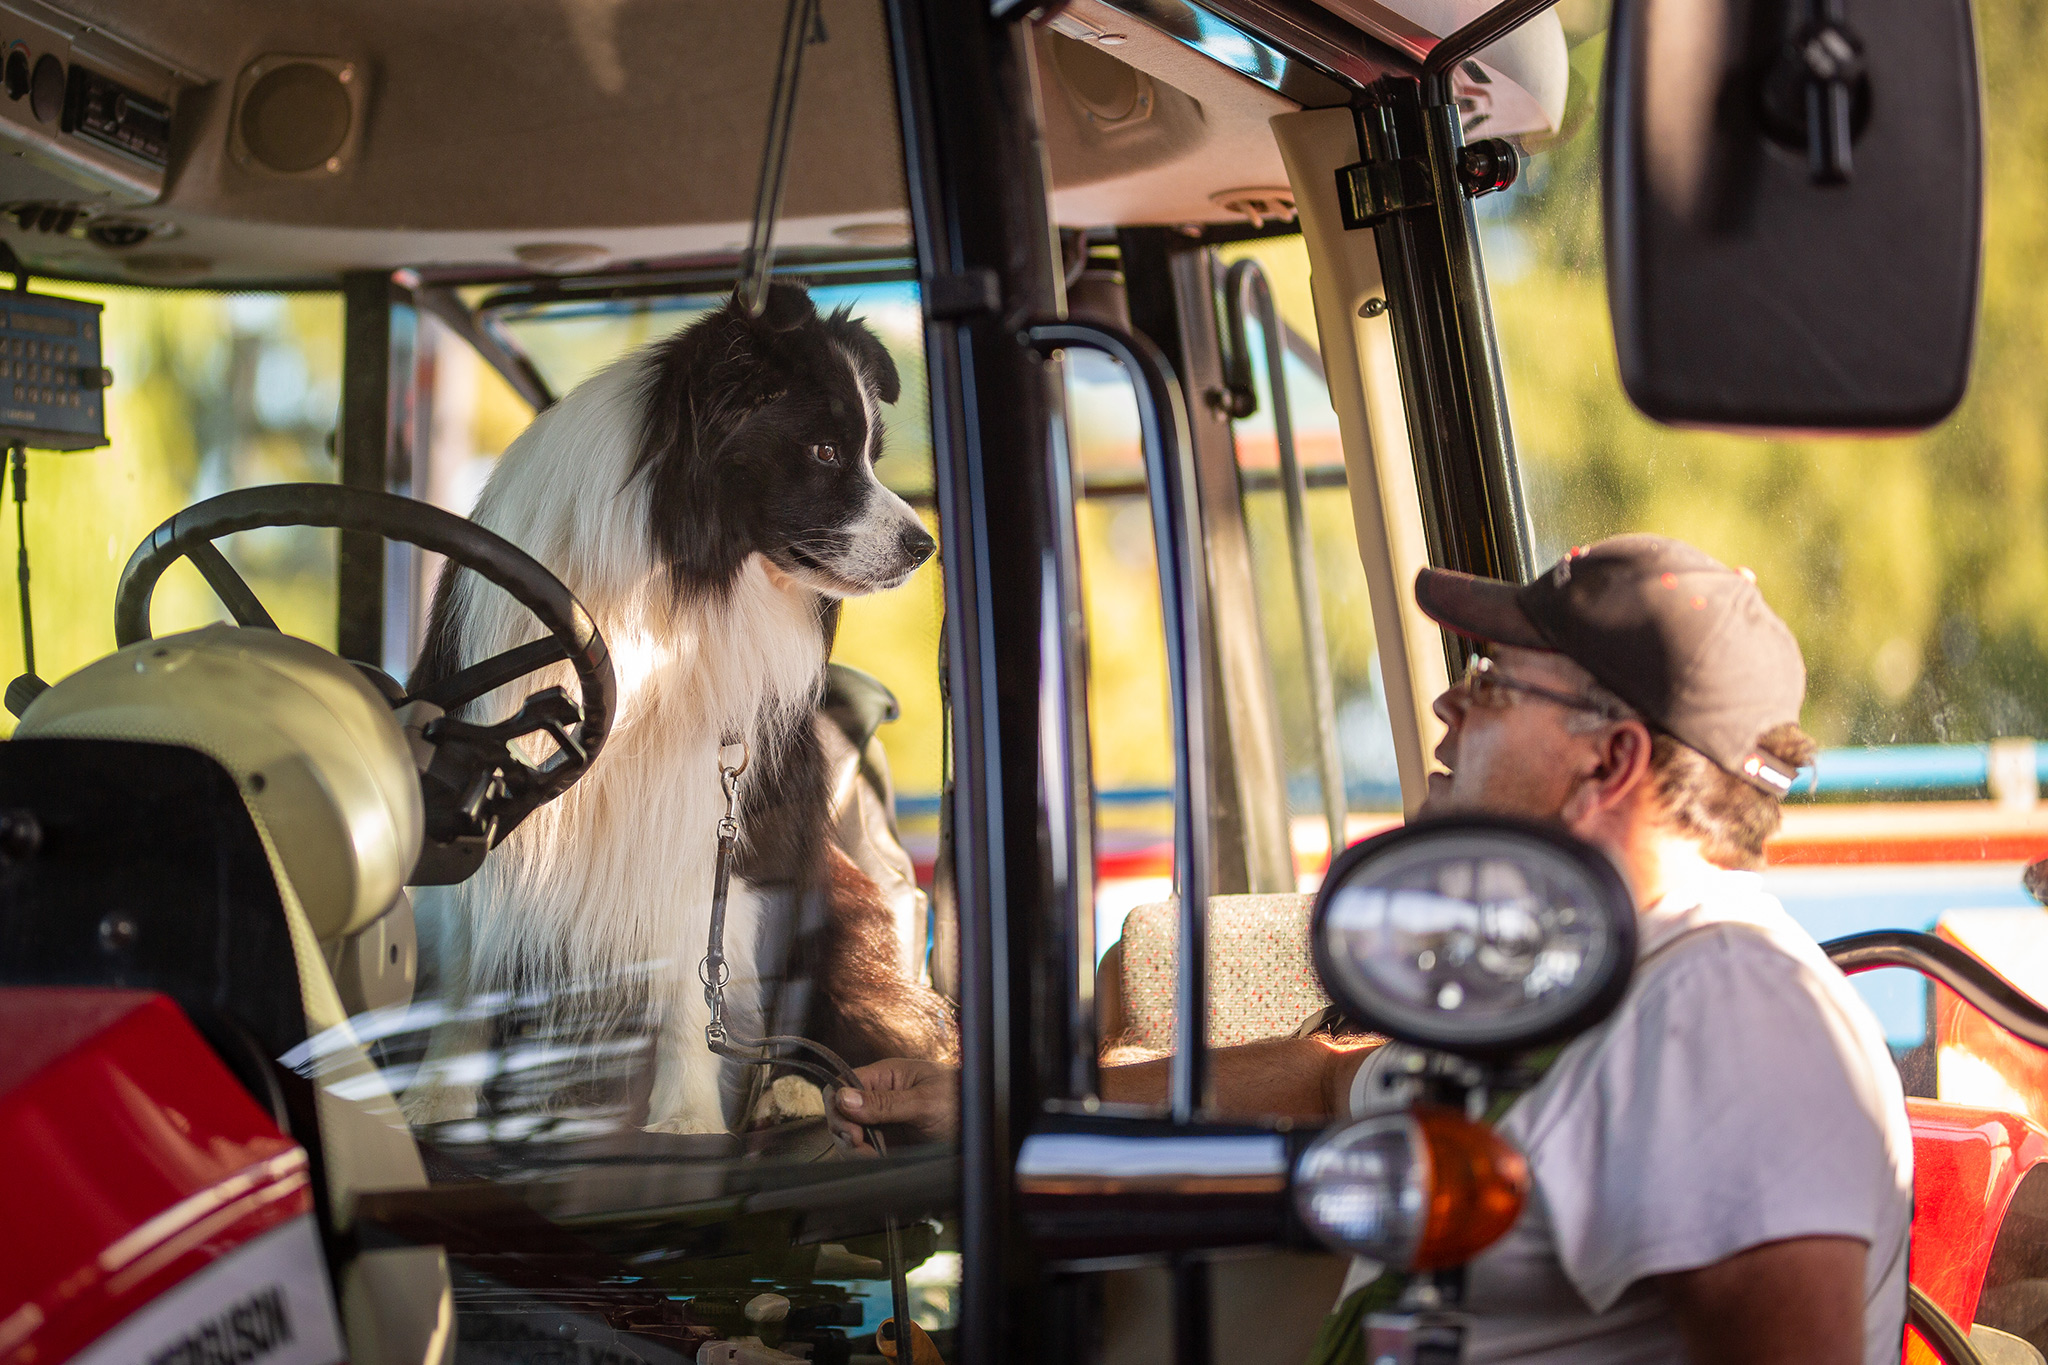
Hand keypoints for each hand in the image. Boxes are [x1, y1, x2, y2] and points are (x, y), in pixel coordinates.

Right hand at [829, 1057, 958, 1151]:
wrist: (982, 1128)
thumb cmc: (961, 1102)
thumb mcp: (924, 1102)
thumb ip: (884, 1102)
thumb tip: (843, 1097)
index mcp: (885, 1076)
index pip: (842, 1084)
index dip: (838, 1107)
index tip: (851, 1130)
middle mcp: (879, 1096)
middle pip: (841, 1112)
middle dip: (845, 1132)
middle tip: (861, 1147)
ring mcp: (882, 1120)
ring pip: (849, 1134)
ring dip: (854, 1150)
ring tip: (873, 1158)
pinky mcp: (888, 1142)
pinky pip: (863, 1150)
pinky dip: (864, 1159)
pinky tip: (877, 1162)